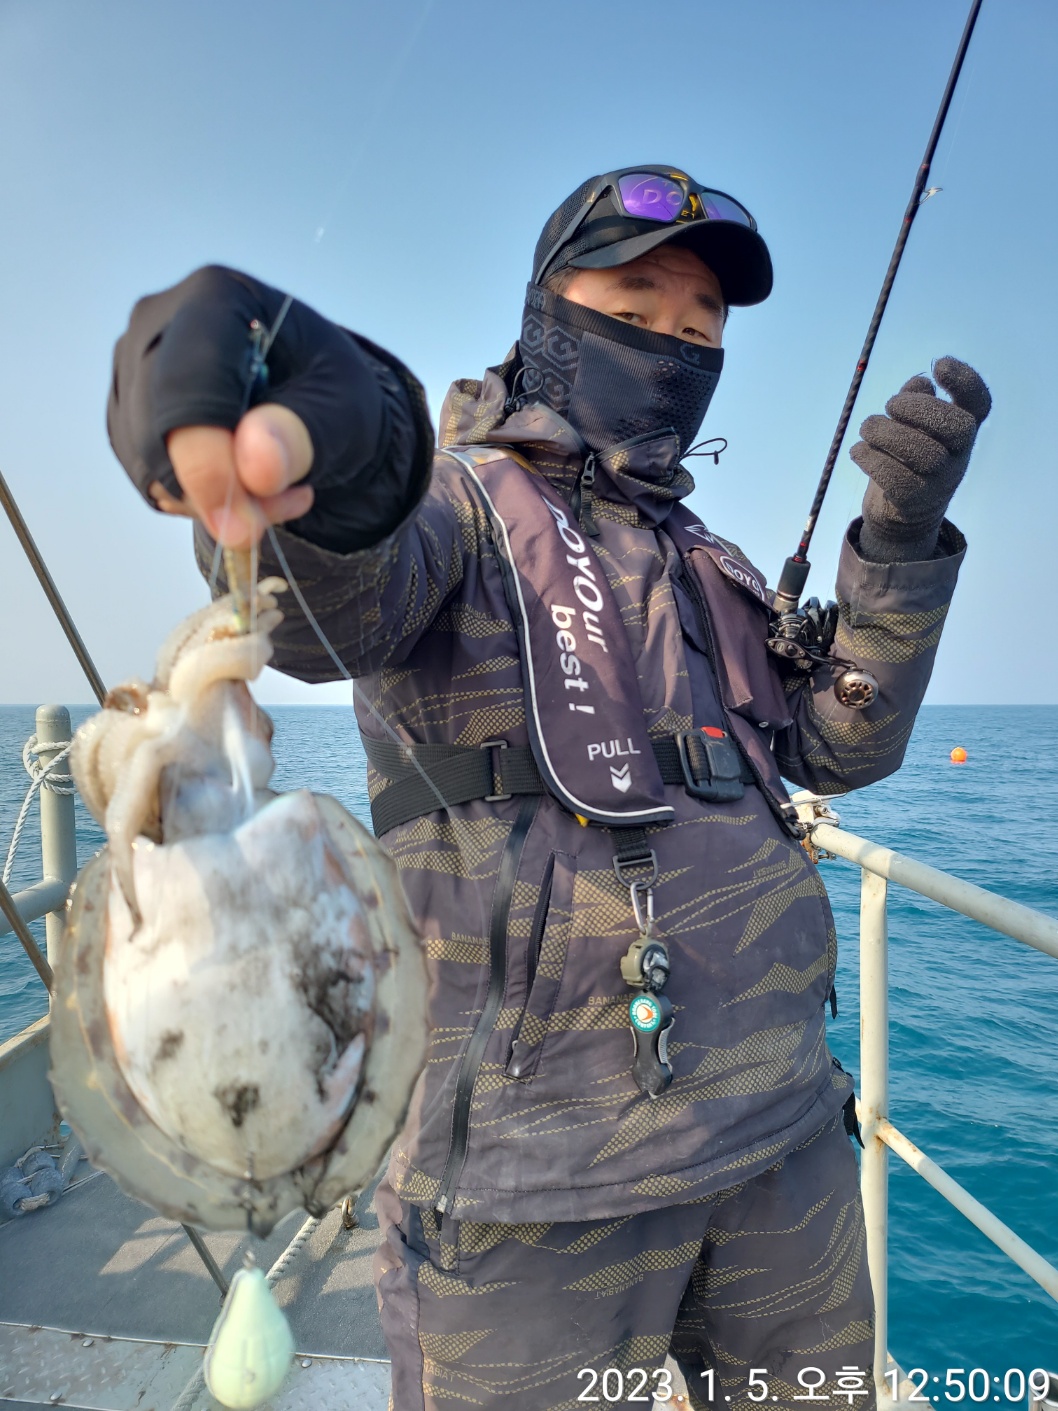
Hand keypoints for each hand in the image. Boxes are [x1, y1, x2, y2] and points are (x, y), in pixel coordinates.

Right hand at [109, 265, 388, 549]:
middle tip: (282, 507)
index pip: (186, 383)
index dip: (207, 462)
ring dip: (217, 502)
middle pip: (157, 428)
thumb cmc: (334, 391)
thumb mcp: (344, 409)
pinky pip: (150, 482)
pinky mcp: (130, 418)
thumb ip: (303, 433)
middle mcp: (158, 325)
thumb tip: (254, 467)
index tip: (242, 523)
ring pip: (149, 465)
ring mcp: (134, 371)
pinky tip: (250, 489)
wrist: (319, 403)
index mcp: (218, 297)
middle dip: (219, 491)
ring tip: (282, 489)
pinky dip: (202, 504)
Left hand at [850, 356, 990, 562]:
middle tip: (889, 404)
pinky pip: (896, 479)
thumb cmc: (907, 458)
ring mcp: (940, 481)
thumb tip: (919, 383)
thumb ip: (915, 400)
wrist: (902, 516)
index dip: (966, 381)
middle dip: (919, 408)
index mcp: (962, 431)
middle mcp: (958, 456)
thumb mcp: (912, 426)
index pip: (979, 404)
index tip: (940, 364)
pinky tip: (858, 450)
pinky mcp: (914, 502)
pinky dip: (871, 459)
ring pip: (923, 454)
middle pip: (957, 427)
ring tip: (867, 427)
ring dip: (887, 434)